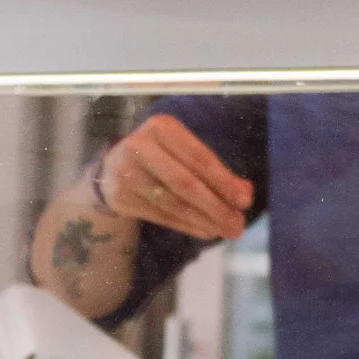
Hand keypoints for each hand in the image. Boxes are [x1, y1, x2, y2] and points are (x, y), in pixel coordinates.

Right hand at [98, 113, 253, 241]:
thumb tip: (245, 192)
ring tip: (226, 230)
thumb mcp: (185, 153)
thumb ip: (216, 171)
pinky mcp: (121, 198)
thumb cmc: (163, 157)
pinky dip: (188, 225)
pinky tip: (206, 230)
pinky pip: (161, 216)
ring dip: (204, 220)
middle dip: (216, 206)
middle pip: (185, 183)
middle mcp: (140, 147)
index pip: (199, 158)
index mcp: (161, 128)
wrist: (113, 167)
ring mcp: (126, 173)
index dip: (224, 181)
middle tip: (238, 225)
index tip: (245, 201)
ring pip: (173, 203)